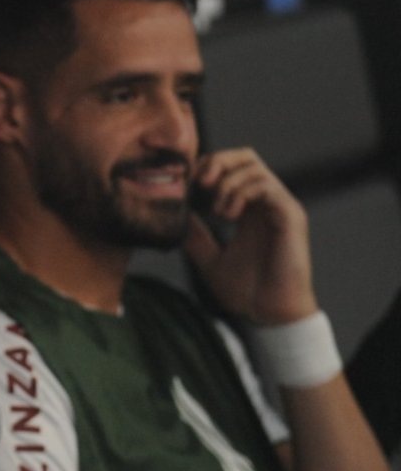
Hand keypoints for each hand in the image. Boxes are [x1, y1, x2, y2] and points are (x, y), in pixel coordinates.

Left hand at [183, 148, 317, 324]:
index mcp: (248, 209)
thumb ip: (196, 236)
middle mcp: (266, 203)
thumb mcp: (209, 259)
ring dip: (227, 183)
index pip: (231, 167)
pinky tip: (228, 216)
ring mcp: (281, 207)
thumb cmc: (246, 291)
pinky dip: (241, 194)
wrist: (269, 315)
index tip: (186, 183)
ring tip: (217, 212)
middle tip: (199, 183)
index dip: (206, 166)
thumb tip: (179, 215)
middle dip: (217, 162)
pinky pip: (266, 187)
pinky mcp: (291, 216)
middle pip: (245, 156)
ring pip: (254, 167)